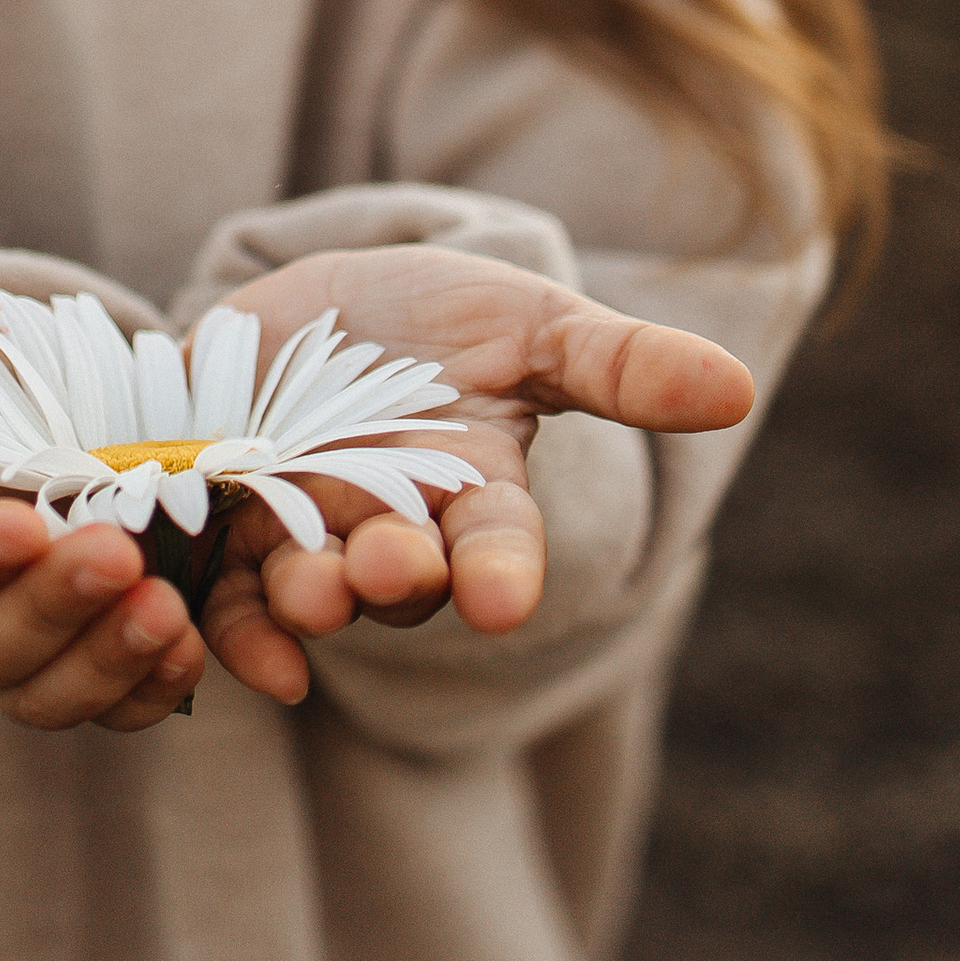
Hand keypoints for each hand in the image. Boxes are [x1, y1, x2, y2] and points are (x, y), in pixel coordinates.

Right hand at [0, 289, 203, 731]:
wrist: (44, 372)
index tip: (25, 523)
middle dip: (53, 608)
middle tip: (120, 552)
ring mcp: (20, 645)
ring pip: (47, 692)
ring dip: (109, 658)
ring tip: (169, 607)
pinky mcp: (93, 654)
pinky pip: (117, 703)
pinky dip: (156, 686)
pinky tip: (197, 640)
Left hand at [197, 245, 753, 677]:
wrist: (314, 308)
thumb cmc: (436, 319)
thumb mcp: (529, 323)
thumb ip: (619, 363)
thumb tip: (734, 387)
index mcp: (474, 493)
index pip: (500, 546)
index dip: (501, 572)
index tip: (502, 596)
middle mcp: (395, 532)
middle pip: (403, 577)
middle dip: (397, 575)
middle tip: (391, 566)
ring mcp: (307, 535)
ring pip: (313, 589)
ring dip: (312, 598)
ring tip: (311, 590)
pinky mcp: (224, 527)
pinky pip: (228, 601)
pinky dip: (234, 632)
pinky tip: (240, 653)